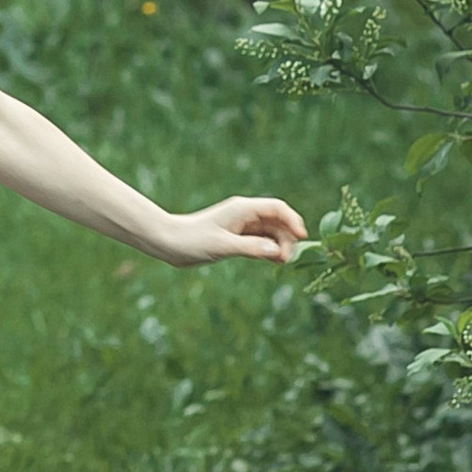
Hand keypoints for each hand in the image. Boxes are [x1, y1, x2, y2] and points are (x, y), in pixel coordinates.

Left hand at [160, 195, 308, 267]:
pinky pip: (261, 241)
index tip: (302, 237)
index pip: (277, 208)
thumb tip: (277, 251)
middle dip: (287, 238)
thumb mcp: (222, 246)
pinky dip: (270, 249)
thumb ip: (250, 248)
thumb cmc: (192, 240)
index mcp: (242, 209)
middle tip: (287, 259)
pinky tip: (276, 261)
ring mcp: (241, 226)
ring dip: (280, 245)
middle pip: (277, 222)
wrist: (168, 242)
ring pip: (271, 232)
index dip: (293, 221)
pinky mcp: (236, 237)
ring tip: (283, 262)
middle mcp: (244, 214)